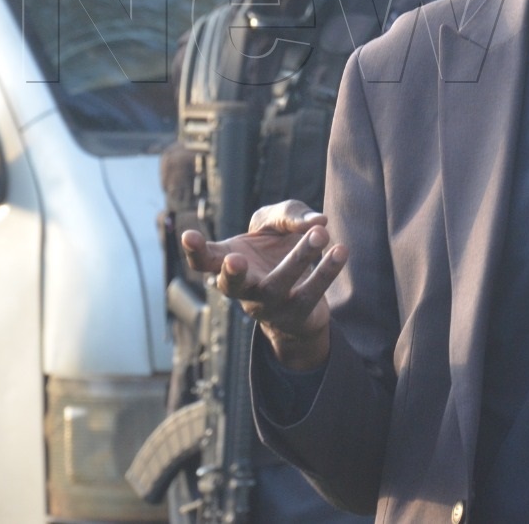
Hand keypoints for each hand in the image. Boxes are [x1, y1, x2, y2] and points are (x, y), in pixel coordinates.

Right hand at [181, 200, 345, 370]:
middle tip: (234, 259)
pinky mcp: (296, 314)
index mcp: (229, 262)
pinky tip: (341, 250)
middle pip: (232, 286)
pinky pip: (311, 294)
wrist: (302, 297)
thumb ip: (290, 213)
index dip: (194, 250)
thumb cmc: (279, 250)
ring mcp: (268, 306)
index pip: (204, 260)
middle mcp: (244, 289)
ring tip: (319, 234)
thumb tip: (317, 222)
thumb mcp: (278, 222)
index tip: (187, 235)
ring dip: (299, 258)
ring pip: (277, 286)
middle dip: (231, 274)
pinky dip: (327, 271)